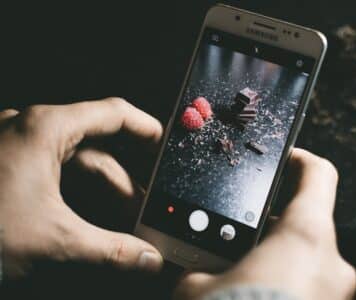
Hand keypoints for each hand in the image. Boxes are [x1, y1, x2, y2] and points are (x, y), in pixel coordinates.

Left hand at [0, 98, 163, 278]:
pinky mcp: (6, 168)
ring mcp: (16, 148)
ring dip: (102, 191)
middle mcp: (30, 131)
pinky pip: (53, 174)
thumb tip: (149, 260)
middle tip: (146, 208)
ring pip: (74, 163)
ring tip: (123, 219)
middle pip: (97, 147)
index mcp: (45, 129)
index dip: (144, 126)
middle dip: (126, 179)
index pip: (112, 113)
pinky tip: (89, 219)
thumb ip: (110, 250)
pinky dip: (76, 195)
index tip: (165, 140)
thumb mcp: (52, 241)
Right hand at [174, 149, 355, 299]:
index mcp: (304, 237)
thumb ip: (199, 264)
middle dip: (272, 223)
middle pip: (306, 220)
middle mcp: (330, 263)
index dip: (300, 159)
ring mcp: (334, 293)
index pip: (319, 175)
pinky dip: (283, 280)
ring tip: (241, 267)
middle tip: (240, 231)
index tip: (284, 159)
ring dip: (275, 256)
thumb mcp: (199, 285)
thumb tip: (190, 262)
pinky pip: (307, 284)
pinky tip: (253, 291)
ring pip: (306, 256)